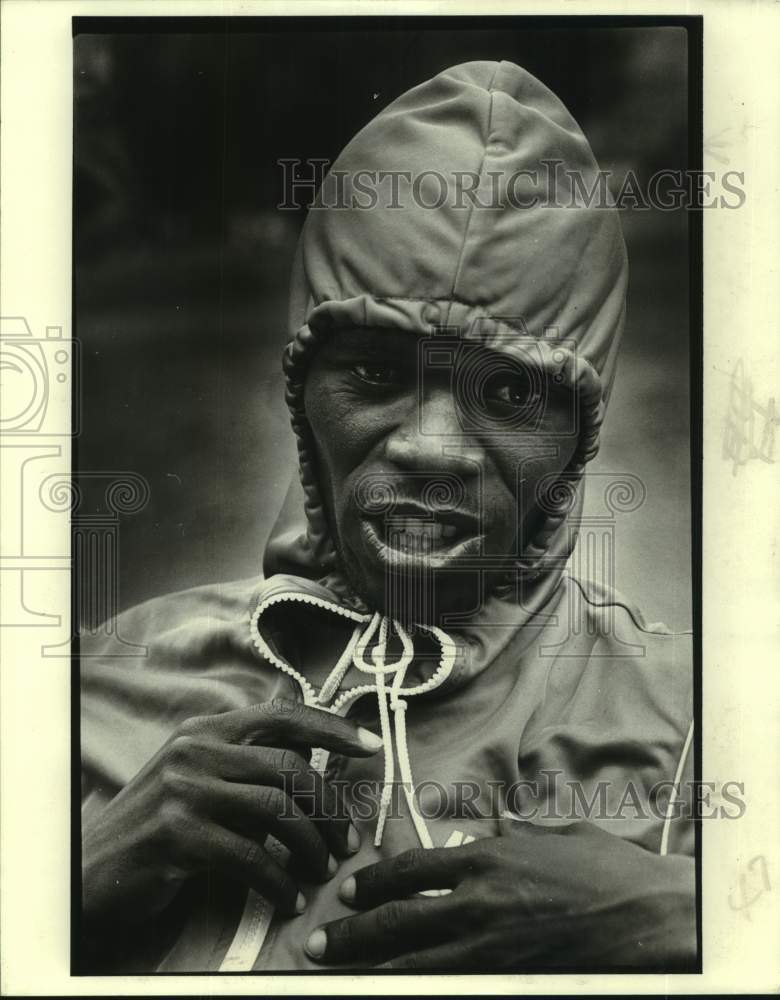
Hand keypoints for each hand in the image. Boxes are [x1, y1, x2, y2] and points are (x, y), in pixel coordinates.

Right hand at [82, 698, 381, 935]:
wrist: (95, 871)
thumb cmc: (160, 827)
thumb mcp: (198, 778)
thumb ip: (246, 764)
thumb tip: (315, 762)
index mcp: (206, 729)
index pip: (282, 714)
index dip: (332, 728)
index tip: (372, 744)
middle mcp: (195, 749)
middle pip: (288, 767)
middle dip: (329, 807)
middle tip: (347, 842)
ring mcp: (184, 789)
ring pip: (276, 810)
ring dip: (311, 847)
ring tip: (321, 871)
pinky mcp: (177, 834)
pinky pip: (251, 857)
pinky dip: (280, 882)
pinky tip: (289, 899)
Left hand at [305, 819, 695, 969]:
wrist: (645, 914)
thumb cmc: (603, 867)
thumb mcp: (550, 833)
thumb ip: (511, 834)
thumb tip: (490, 830)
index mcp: (489, 856)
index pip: (412, 867)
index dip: (374, 881)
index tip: (350, 891)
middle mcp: (481, 898)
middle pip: (401, 916)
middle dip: (354, 929)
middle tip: (321, 941)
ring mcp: (492, 942)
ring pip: (416, 956)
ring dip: (371, 962)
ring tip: (338, 968)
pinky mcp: (508, 974)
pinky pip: (449, 980)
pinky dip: (415, 983)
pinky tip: (394, 986)